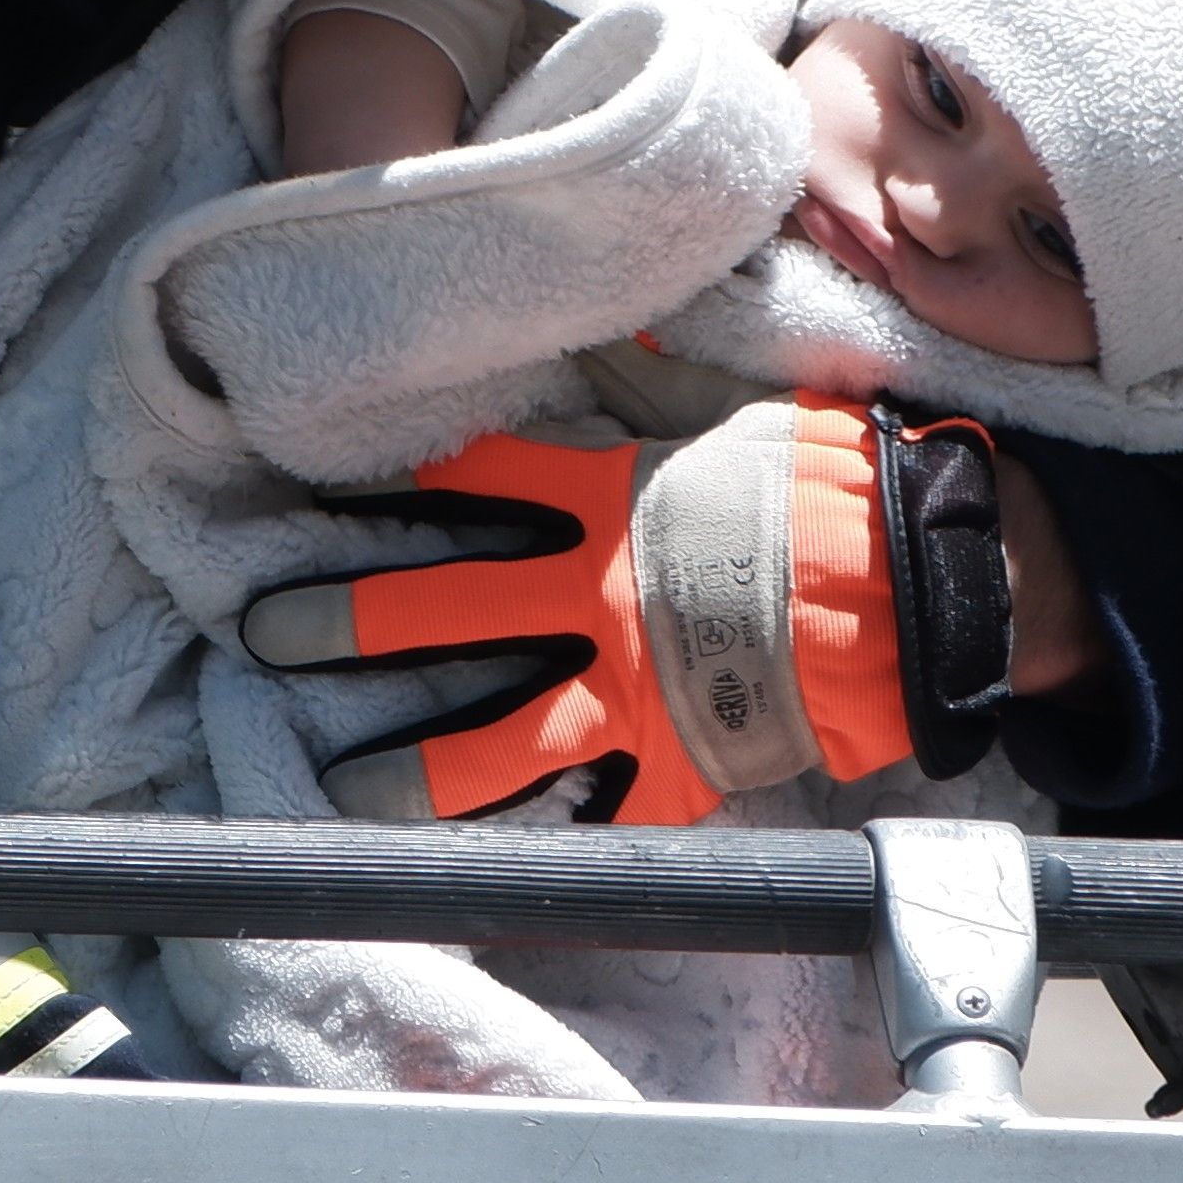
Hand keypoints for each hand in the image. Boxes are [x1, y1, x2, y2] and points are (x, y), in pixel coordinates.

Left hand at [238, 401, 915, 823]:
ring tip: (340, 787)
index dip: (399, 488)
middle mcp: (593, 600)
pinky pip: (595, 814)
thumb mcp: (731, 413)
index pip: (478, 483)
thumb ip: (656, 385)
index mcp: (605, 505)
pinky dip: (542, 843)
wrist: (914, 590)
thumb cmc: (828, 487)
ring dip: (412, 767)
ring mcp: (627, 692)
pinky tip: (480, 871)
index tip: (322, 491)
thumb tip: (619, 311)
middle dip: (347, 623)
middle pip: (442, 612)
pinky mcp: (675, 764)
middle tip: (268, 633)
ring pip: (492, 741)